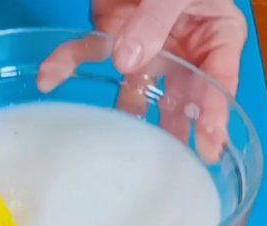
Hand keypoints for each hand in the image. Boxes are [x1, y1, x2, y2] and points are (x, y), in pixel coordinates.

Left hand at [40, 0, 247, 161]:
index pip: (219, 81)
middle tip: (170, 165)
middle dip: (174, 128)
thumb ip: (156, 19)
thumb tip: (129, 60)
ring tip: (115, 144)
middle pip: (179, 94)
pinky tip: (48, 78)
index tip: (209, 147)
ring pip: (133, 85)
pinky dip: (65, 63)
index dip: (214, 115)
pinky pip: (86, 53)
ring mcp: (144, 42)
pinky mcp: (110, 34)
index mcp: (216, 34)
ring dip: (121, 111)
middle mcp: (181, 45)